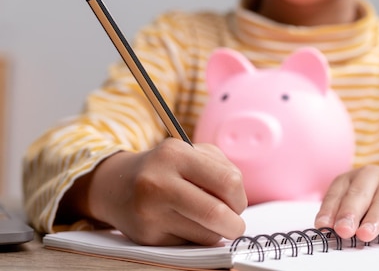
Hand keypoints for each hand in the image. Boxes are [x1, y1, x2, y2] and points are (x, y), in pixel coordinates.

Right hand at [65, 139, 247, 245]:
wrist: (116, 185)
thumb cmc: (165, 168)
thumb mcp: (191, 153)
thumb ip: (220, 170)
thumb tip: (238, 205)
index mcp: (175, 154)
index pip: (228, 181)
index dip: (240, 198)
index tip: (238, 203)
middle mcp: (158, 182)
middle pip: (217, 213)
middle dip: (235, 225)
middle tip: (235, 225)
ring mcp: (150, 212)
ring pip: (205, 235)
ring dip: (216, 233)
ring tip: (207, 221)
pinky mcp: (147, 236)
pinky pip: (189, 245)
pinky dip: (196, 239)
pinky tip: (184, 225)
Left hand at [314, 165, 378, 242]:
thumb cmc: (377, 198)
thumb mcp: (358, 202)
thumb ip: (341, 213)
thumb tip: (326, 228)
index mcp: (353, 177)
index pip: (338, 191)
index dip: (330, 209)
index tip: (323, 226)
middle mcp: (372, 175)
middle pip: (359, 194)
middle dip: (350, 213)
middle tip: (343, 230)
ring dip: (373, 220)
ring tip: (365, 235)